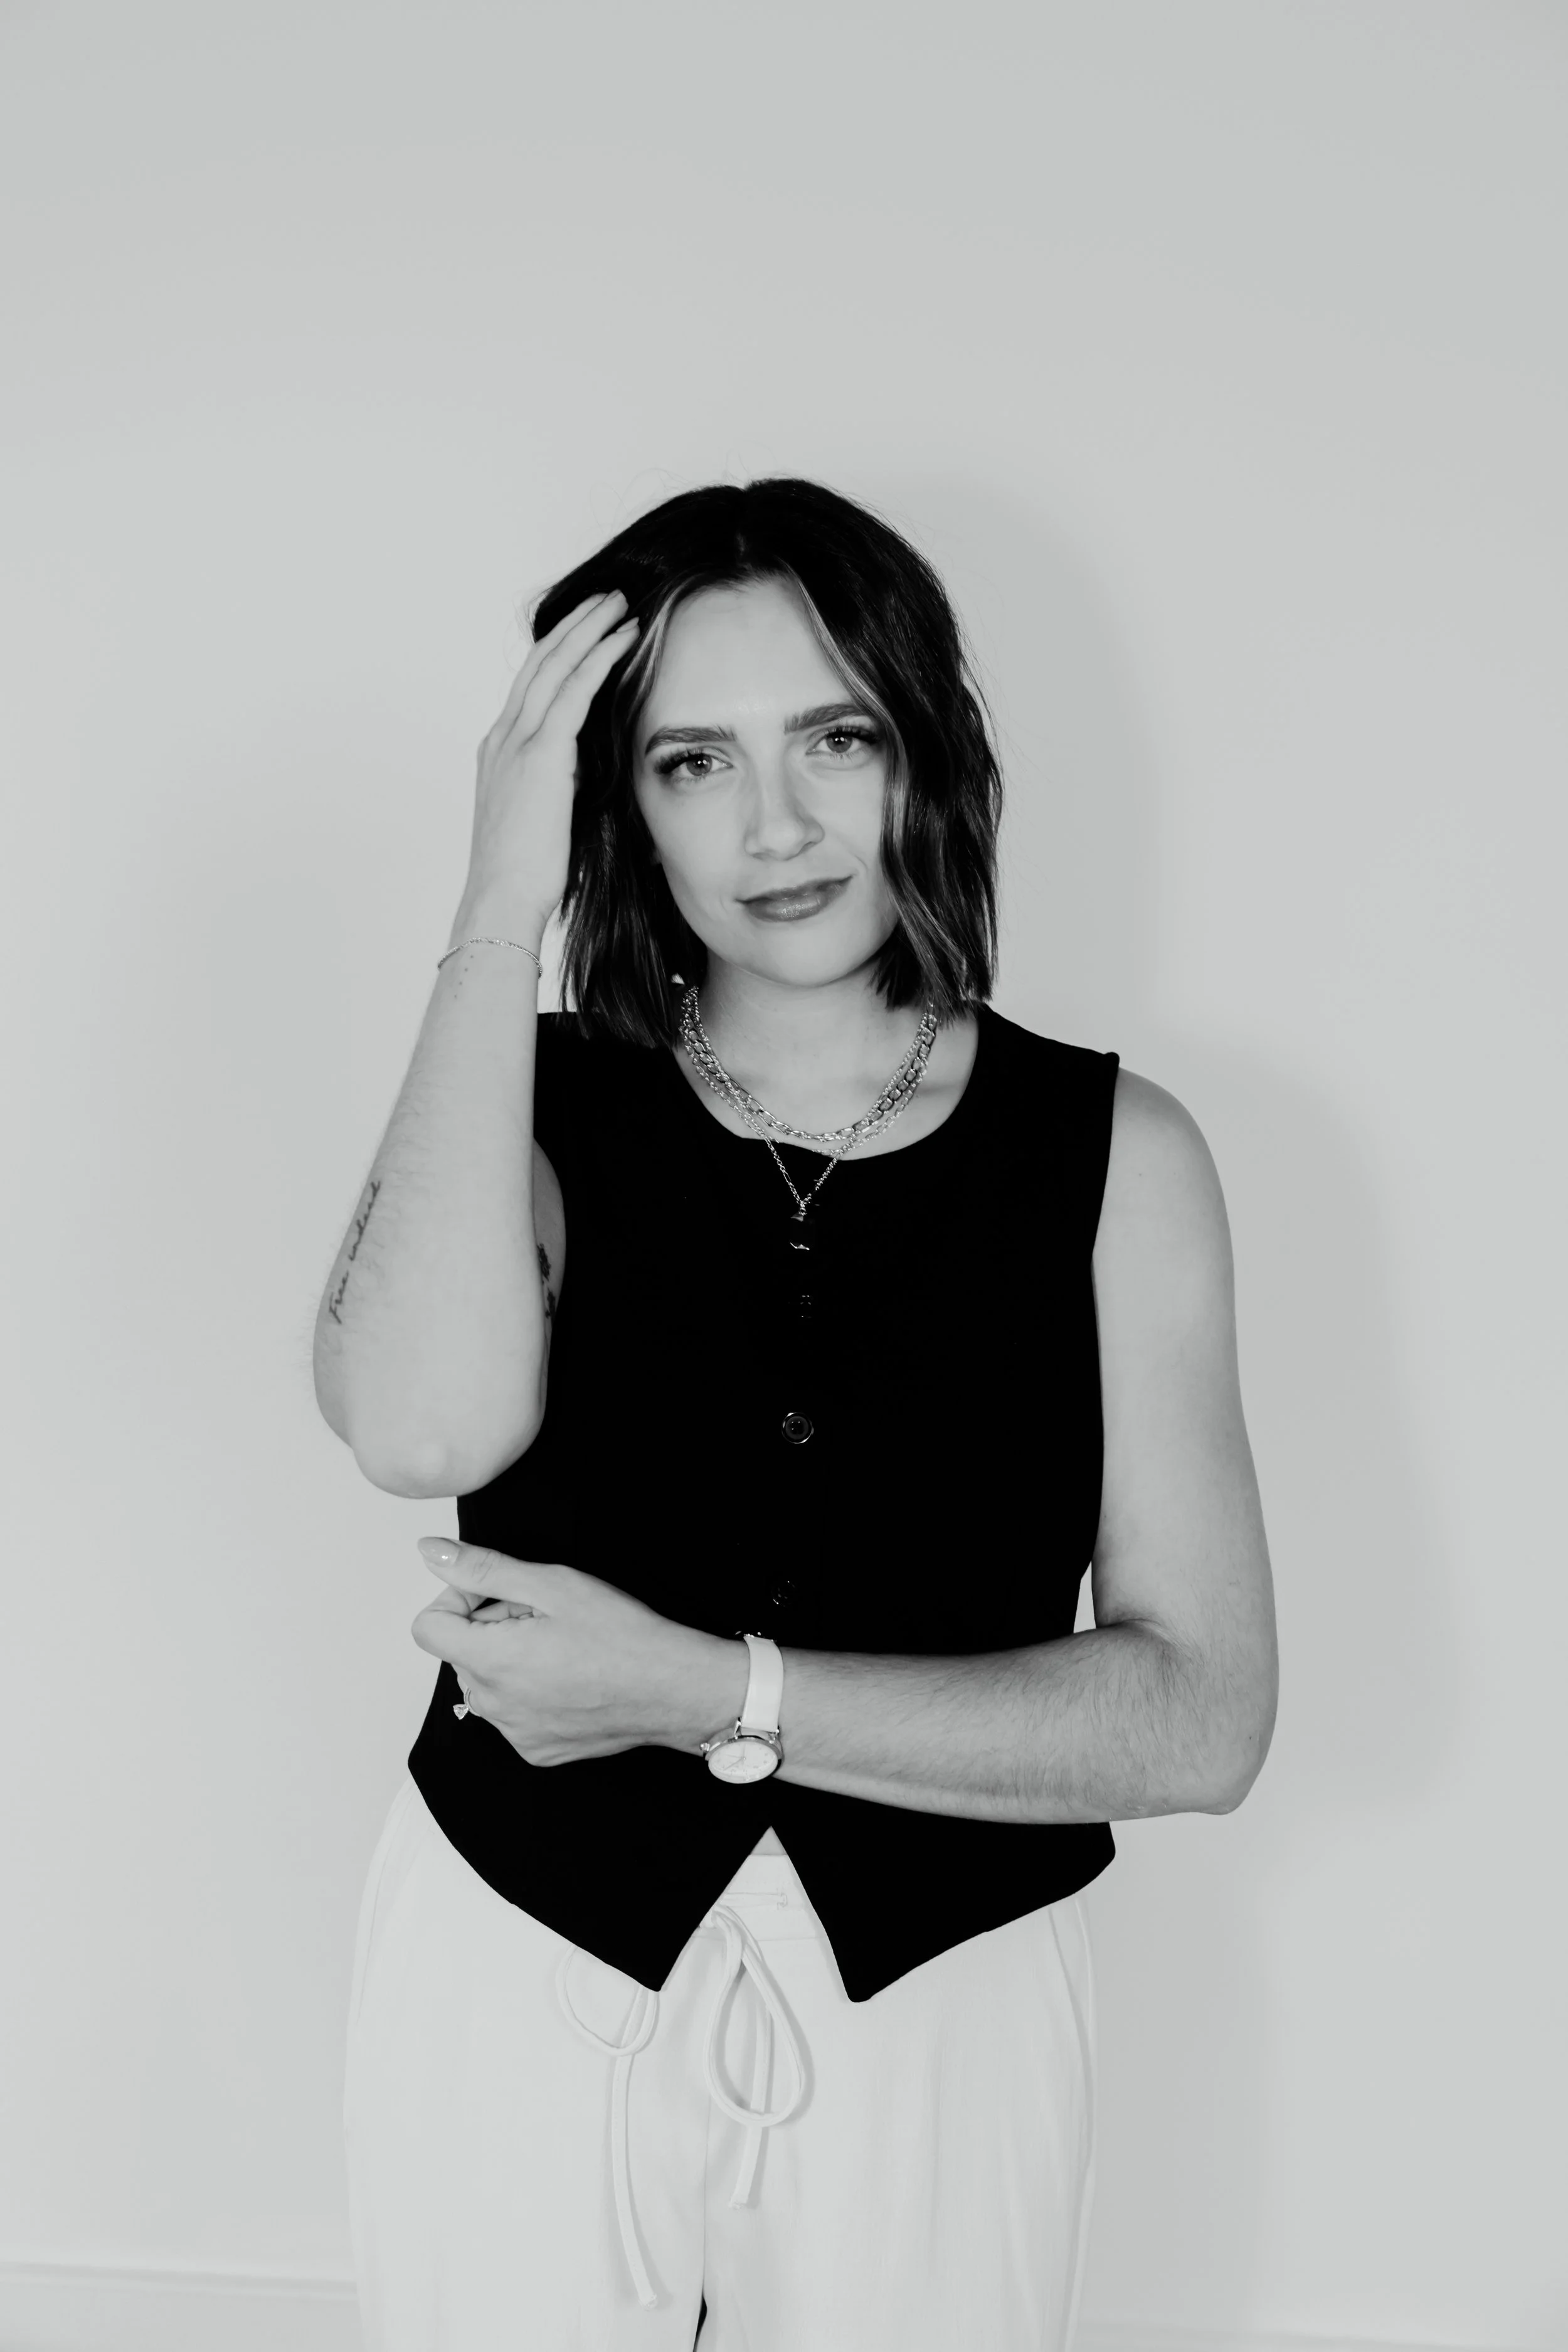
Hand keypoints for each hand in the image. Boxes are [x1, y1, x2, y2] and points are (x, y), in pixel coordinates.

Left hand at [410, 1537, 745, 1766]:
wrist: (672, 1688)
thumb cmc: (621, 1634)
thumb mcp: (551, 1584)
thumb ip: (483, 1568)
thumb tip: (431, 1553)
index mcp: (491, 1662)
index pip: (428, 1627)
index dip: (457, 1600)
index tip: (498, 1595)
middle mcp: (494, 1707)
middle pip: (461, 1653)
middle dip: (492, 1627)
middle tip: (546, 1617)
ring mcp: (515, 1734)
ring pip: (487, 1683)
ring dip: (510, 1659)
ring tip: (562, 1648)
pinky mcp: (537, 1751)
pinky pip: (512, 1714)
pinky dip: (529, 1692)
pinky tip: (570, 1677)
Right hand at [450, 590, 639, 946]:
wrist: (501, 901)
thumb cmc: (524, 877)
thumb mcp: (542, 819)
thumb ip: (559, 787)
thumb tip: (588, 779)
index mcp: (500, 752)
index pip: (531, 687)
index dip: (560, 653)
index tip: (588, 631)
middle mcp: (502, 738)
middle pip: (540, 663)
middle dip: (576, 626)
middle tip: (608, 600)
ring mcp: (517, 743)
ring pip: (556, 665)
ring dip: (590, 629)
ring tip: (621, 605)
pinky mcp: (540, 754)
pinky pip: (574, 691)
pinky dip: (600, 658)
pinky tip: (625, 639)